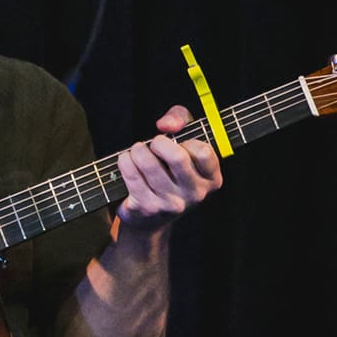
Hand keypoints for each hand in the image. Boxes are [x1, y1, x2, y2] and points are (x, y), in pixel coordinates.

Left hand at [115, 103, 222, 228]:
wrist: (152, 217)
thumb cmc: (170, 169)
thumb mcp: (183, 139)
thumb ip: (180, 119)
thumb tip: (166, 124)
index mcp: (211, 179)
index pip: (203, 151)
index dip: (187, 140)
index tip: (178, 142)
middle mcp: (195, 194)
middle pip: (177, 157)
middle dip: (159, 142)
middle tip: (154, 143)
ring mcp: (172, 204)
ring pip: (149, 163)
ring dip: (138, 150)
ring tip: (138, 150)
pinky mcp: (148, 208)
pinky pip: (131, 174)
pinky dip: (125, 161)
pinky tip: (127, 161)